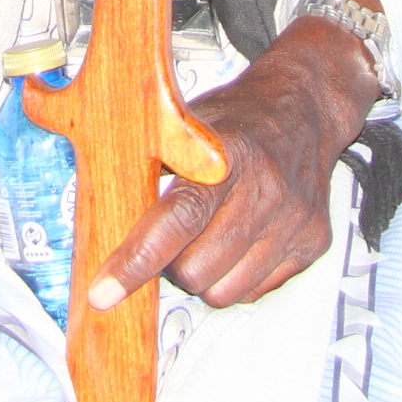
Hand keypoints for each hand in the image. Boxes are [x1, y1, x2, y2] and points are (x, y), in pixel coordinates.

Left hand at [88, 0, 381, 310]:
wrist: (303, 109)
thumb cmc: (238, 117)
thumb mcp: (183, 122)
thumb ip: (141, 159)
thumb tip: (90, 197)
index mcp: (228, 155)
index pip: (178, 218)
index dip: (136, 261)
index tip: (105, 292)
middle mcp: (265, 189)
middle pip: (195, 270)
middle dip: (171, 265)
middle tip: (171, 236)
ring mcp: (292, 220)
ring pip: (223, 291)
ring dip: (202, 276)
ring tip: (206, 236)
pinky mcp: (311, 243)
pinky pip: (255, 291)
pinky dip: (235, 277)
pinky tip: (237, 241)